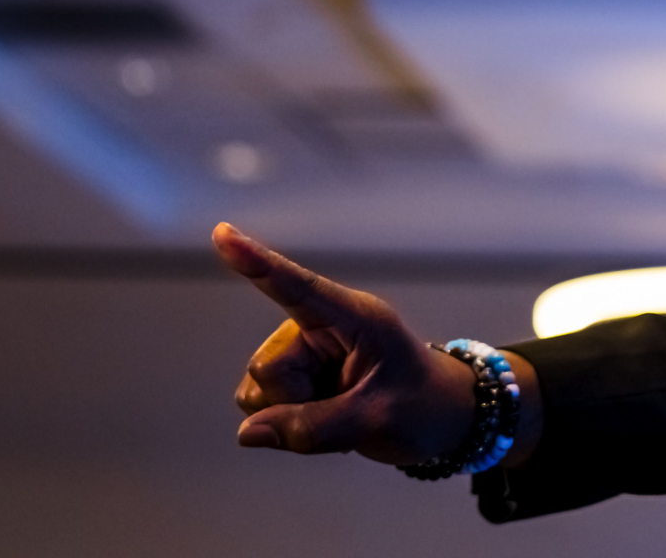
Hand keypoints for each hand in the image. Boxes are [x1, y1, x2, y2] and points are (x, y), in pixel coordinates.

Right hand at [213, 222, 536, 465]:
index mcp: (356, 318)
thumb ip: (313, 428)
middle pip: (268, 366)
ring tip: (343, 410)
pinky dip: (285, 421)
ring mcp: (306, 353)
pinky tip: (326, 417)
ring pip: (259, 388)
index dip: (257, 262)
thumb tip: (248, 433)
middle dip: (294, 399)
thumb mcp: (378, 420)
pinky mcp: (297, 378)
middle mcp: (323, 327)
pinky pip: (261, 405)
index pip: (298, 286)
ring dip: (290, 412)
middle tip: (349, 408)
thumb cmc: (423, 407)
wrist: (444, 421)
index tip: (222, 232)